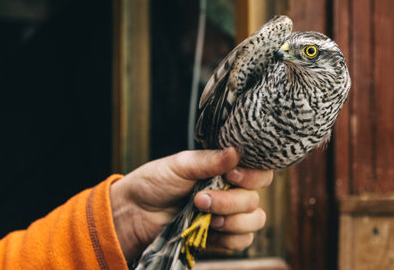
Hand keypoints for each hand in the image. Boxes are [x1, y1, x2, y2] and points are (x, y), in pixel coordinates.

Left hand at [109, 148, 273, 261]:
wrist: (135, 214)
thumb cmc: (155, 183)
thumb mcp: (180, 165)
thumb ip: (209, 160)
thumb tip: (236, 151)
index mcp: (225, 170)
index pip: (259, 172)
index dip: (252, 176)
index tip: (231, 176)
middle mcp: (231, 191)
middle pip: (255, 199)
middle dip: (231, 201)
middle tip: (200, 199)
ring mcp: (228, 215)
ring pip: (254, 221)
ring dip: (232, 220)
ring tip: (205, 215)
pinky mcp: (222, 236)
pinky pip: (243, 241)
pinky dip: (229, 237)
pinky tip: (209, 229)